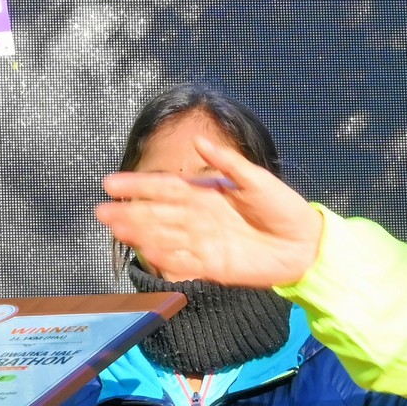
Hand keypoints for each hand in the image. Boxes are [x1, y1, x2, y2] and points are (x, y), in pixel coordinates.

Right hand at [94, 137, 319, 285]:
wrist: (305, 244)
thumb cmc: (283, 207)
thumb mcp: (257, 179)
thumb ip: (228, 163)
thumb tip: (198, 140)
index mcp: (206, 193)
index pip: (165, 188)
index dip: (138, 185)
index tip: (110, 183)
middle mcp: (199, 217)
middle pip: (158, 214)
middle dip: (129, 212)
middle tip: (101, 211)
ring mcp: (204, 242)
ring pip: (164, 236)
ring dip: (139, 233)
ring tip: (114, 228)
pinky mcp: (213, 266)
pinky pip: (183, 260)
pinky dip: (163, 256)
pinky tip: (144, 250)